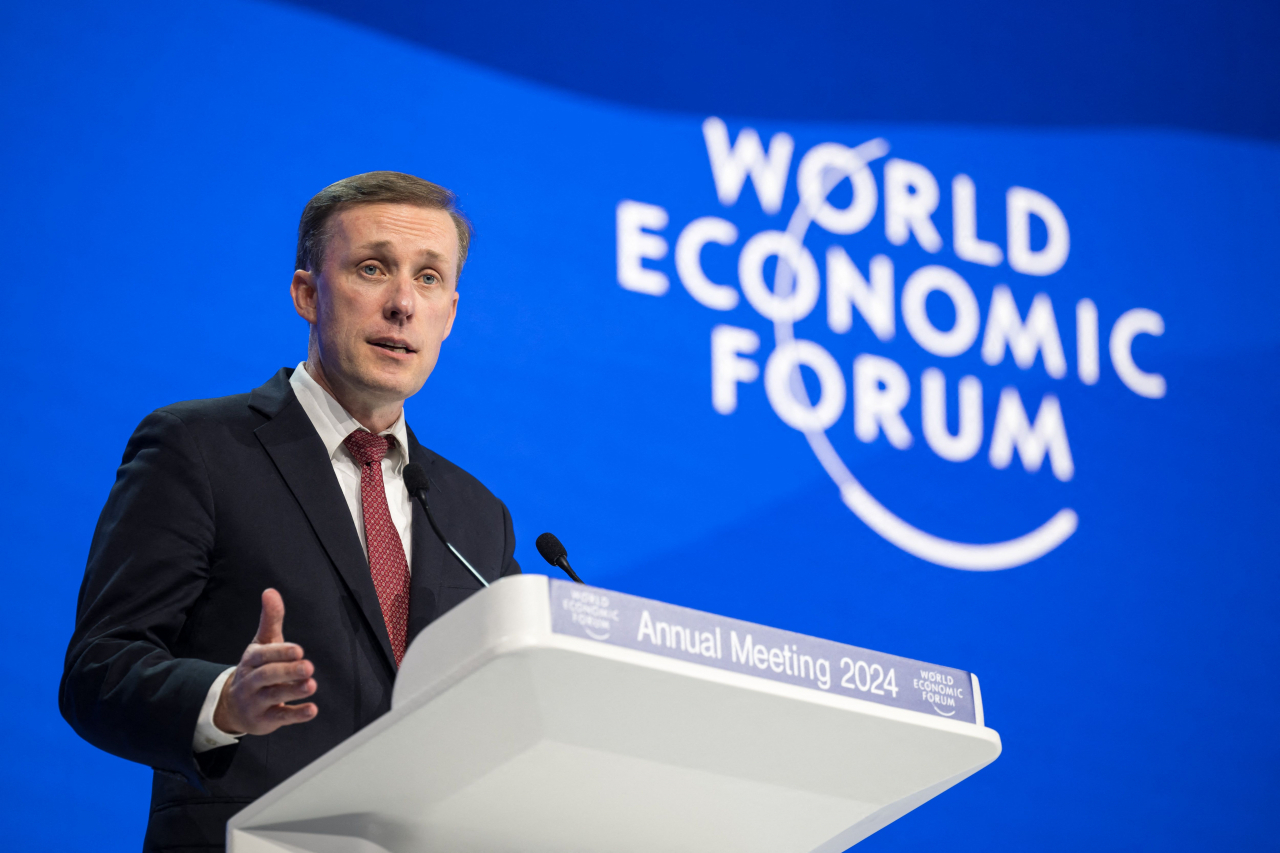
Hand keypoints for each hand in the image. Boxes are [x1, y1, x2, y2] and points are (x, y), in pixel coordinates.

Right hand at [213, 588, 317, 735]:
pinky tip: (312, 710)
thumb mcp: (263, 644)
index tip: (298, 650)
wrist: (233, 705)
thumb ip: (270, 619)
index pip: (264, 655)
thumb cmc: (257, 668)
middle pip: (267, 676)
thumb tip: (270, 591)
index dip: (280, 653)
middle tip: (308, 667)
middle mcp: (251, 681)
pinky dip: (296, 715)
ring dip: (293, 691)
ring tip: (312, 685)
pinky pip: (280, 718)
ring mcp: (256, 702)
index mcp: (252, 660)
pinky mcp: (264, 720)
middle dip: (287, 672)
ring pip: (273, 696)